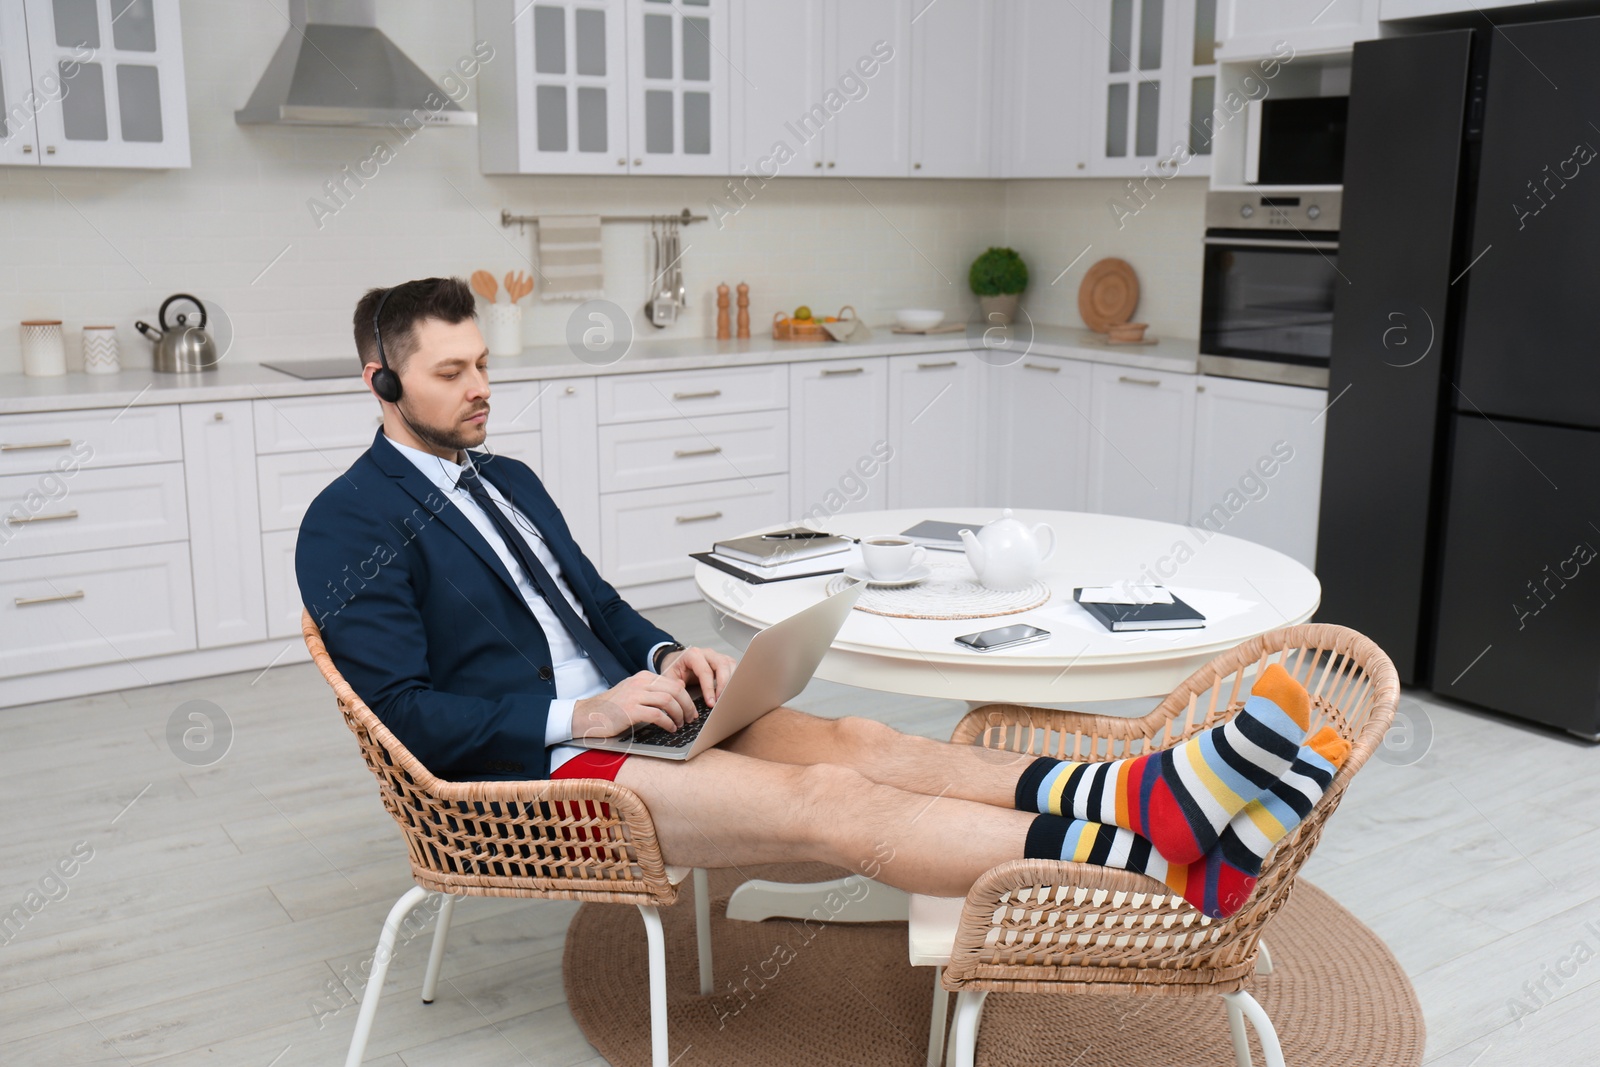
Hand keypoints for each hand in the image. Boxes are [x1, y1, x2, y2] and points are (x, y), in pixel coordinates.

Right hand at [573, 671, 697, 738]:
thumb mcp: (633, 692)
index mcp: (643, 677)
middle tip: (691, 718)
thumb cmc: (612, 708)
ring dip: (679, 714)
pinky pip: (657, 715)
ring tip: (680, 724)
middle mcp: (640, 683)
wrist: (587, 715)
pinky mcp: (630, 710)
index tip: (690, 709)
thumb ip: (652, 692)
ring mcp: (634, 695)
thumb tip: (677, 694)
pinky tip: (670, 728)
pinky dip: (668, 722)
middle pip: (675, 690)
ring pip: (668, 701)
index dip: (686, 697)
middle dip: (687, 705)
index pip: (673, 683)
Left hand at [659, 646, 736, 706]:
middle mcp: (707, 653)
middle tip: (721, 701)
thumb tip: (686, 696)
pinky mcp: (723, 661)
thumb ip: (675, 684)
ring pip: (730, 665)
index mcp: (693, 655)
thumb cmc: (674, 667)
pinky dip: (734, 679)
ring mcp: (716, 656)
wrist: (676, 660)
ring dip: (731, 681)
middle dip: (723, 685)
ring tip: (726, 697)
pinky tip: (730, 690)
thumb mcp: (669, 676)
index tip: (711, 703)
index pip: (705, 671)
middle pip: (722, 665)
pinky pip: (733, 667)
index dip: (709, 689)